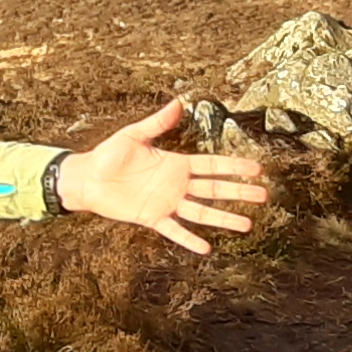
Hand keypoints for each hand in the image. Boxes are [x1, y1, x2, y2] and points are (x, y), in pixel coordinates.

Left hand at [55, 99, 267, 253]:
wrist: (88, 178)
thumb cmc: (109, 154)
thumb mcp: (134, 135)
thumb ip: (157, 122)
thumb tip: (177, 102)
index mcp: (175, 163)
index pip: (211, 165)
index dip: (234, 167)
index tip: (256, 169)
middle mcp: (176, 185)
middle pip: (214, 189)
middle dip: (238, 192)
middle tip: (263, 196)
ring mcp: (166, 203)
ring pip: (201, 212)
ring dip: (223, 218)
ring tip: (246, 224)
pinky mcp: (152, 218)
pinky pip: (174, 231)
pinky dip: (188, 239)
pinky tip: (206, 248)